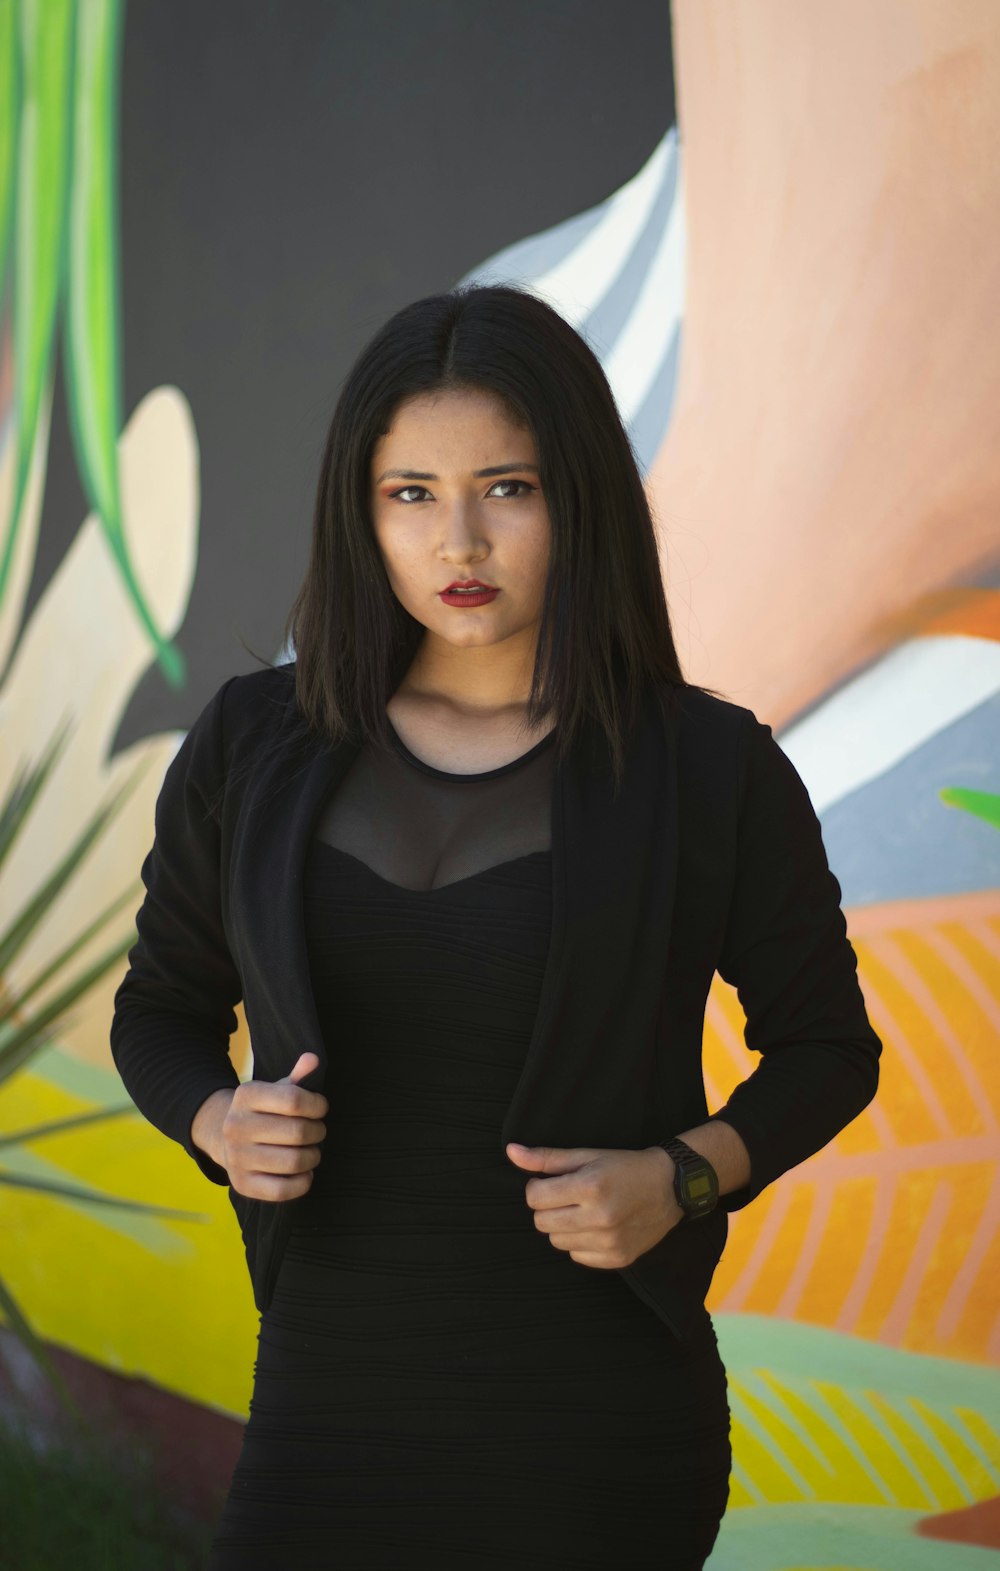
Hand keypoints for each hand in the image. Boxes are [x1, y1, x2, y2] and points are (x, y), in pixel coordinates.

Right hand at [193, 1052, 328, 1201]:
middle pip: (298, 1132)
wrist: (227, 1139)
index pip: (295, 1100)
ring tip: (312, 1151)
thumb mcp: (277, 1089)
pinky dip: (302, 1182)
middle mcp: (235, 1126)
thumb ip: (298, 1076)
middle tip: (318, 1131)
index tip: (321, 1108)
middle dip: (318, 1132)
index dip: (318, 1105)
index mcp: (245, 1095)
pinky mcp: (242, 1185)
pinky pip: (283, 1191)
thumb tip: (313, 1059)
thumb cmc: (264, 1111)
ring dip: (313, 1157)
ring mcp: (236, 1157)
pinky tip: (303, 1172)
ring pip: (294, 1162)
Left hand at [505, 1142, 682, 1268]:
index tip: (551, 1183)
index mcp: (590, 1187)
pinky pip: (577, 1256)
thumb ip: (546, 1158)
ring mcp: (609, 1242)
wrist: (670, 1187)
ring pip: (556, 1242)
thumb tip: (511, 1152)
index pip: (534, 1198)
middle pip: (542, 1222)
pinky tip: (596, 1226)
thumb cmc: (625, 1166)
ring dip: (563, 1226)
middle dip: (548, 1208)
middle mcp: (599, 1217)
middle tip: (568, 1196)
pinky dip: (580, 1242)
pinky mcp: (617, 1259)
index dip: (537, 1188)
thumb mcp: (587, 1155)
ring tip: (583, 1211)